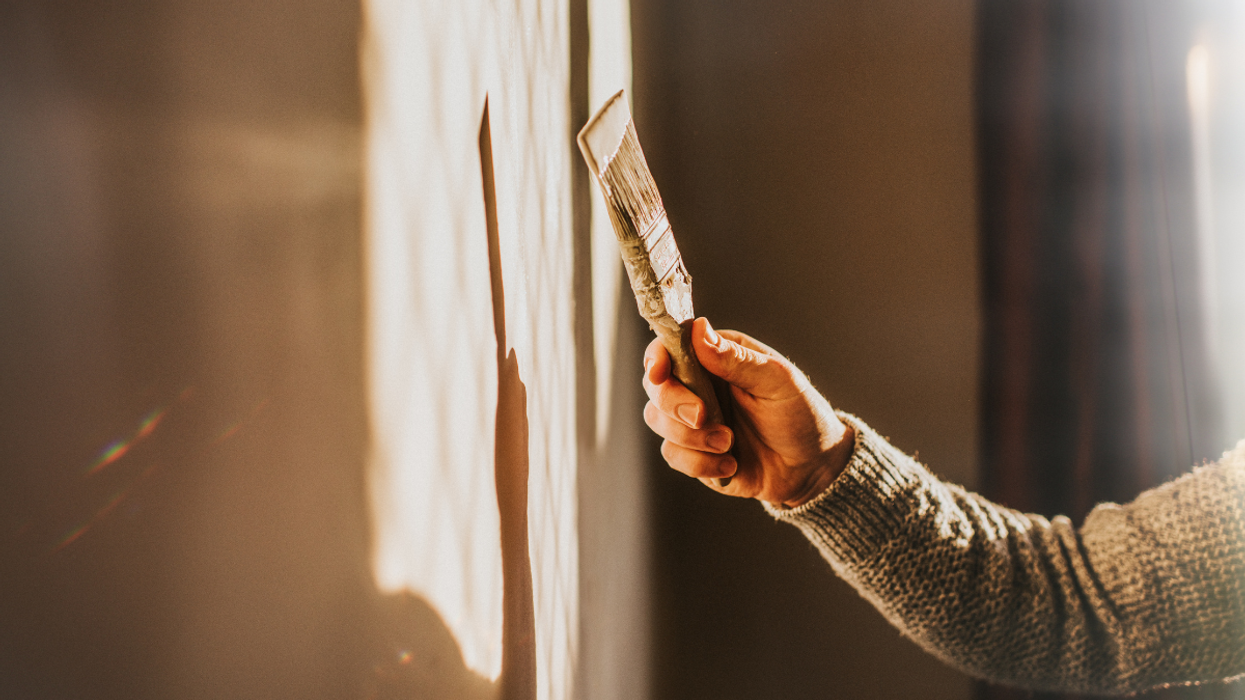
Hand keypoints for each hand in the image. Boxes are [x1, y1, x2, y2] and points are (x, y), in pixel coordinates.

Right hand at [642, 318, 854, 507]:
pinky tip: (731, 463)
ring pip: (657, 421)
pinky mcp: (693, 452)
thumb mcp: (776, 381)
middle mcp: (698, 385)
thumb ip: (736, 358)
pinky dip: (700, 463)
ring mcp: (692, 420)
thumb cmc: (800, 414)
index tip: (658, 373)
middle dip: (673, 403)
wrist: (811, 468)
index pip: (670, 346)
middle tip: (703, 417)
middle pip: (655, 386)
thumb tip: (699, 330)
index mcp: (716, 357)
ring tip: (729, 443)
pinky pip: (673, 455)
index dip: (656, 357)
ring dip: (691, 437)